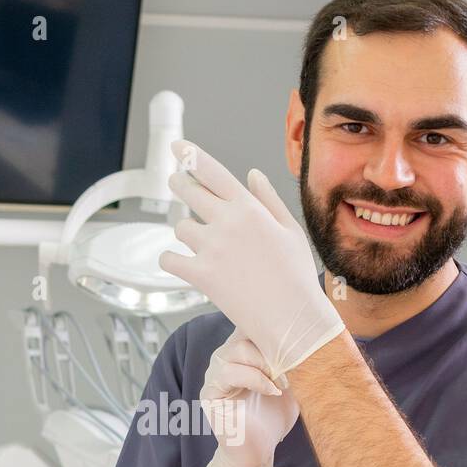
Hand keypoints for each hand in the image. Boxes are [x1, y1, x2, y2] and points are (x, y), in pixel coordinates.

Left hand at [158, 141, 344, 380]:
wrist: (292, 320)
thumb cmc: (297, 277)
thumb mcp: (291, 231)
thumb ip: (268, 200)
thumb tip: (252, 174)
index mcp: (250, 208)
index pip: (213, 172)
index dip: (192, 155)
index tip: (177, 147)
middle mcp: (228, 222)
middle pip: (189, 191)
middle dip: (180, 183)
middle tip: (175, 181)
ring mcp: (212, 248)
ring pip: (180, 227)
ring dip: (185, 232)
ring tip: (200, 243)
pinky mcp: (200, 275)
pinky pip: (169, 259)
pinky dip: (171, 261)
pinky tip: (179, 263)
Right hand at [198, 328, 299, 466]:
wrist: (259, 452)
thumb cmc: (274, 418)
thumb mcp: (291, 383)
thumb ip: (293, 359)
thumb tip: (315, 337)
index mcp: (243, 351)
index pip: (254, 324)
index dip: (275, 326)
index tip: (302, 336)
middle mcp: (226, 357)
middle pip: (247, 332)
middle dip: (274, 347)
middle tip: (296, 366)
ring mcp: (215, 373)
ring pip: (238, 350)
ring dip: (266, 364)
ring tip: (284, 383)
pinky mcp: (209, 393)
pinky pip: (228, 373)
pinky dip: (255, 379)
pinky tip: (272, 392)